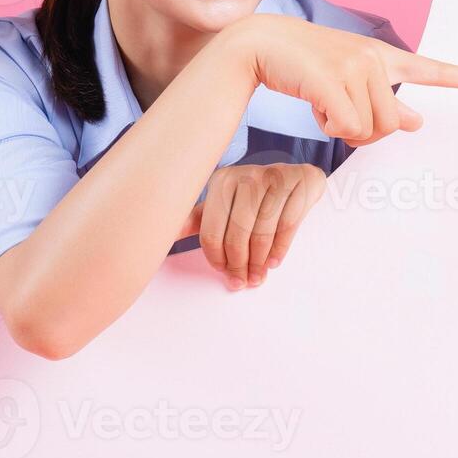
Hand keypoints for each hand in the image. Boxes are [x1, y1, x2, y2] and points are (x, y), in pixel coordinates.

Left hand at [179, 162, 325, 289]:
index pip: (211, 232)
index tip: (224, 273)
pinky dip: (279, 249)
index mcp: (221, 182)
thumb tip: (160, 234)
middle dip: (240, 265)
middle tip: (244, 282)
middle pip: (237, 235)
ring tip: (259, 275)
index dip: (217, 259)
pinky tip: (274, 261)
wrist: (296, 178)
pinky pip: (287, 225)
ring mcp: (273, 177)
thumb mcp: (225, 205)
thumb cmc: (256, 199)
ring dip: (259, 262)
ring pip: (262, 232)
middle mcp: (245, 176)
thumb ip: (198, 220)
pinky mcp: (297, 182)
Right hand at [221, 15, 457, 147]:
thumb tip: (417, 122)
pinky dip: (329, 128)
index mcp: (382, 57)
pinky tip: (315, 106)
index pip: (433, 69)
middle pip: (393, 124)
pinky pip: (347, 127)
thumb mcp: (348, 81)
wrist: (259, 44)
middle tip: (340, 118)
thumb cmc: (304, 66)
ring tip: (325, 107)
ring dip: (346, 131)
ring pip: (372, 128)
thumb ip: (384, 101)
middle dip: (367, 133)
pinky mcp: (333, 78)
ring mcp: (355, 66)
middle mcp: (375, 58)